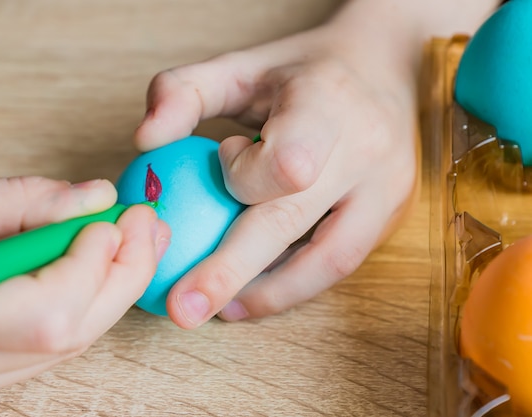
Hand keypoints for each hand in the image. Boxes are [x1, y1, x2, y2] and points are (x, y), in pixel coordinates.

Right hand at [0, 177, 169, 408]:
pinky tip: (101, 266)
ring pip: (73, 343)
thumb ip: (20, 203)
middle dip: (125, 274)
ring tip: (136, 238)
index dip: (94, 261)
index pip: (48, 311)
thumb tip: (96, 199)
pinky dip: (87, 302)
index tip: (117, 216)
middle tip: (150, 224)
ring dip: (114, 287)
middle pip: (73, 333)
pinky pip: (55, 346)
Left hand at [134, 2, 426, 328]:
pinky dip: (296, 283)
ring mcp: (388, 187)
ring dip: (271, 294)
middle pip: (296, 223)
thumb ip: (183, 93)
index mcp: (328, 103)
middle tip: (183, 311)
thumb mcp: (239, 65)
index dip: (243, 175)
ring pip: (331, 261)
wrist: (382, 65)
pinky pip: (342, 261)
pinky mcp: (392, 213)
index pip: (284, 163)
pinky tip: (259, 291)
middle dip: (232, 272)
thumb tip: (144, 144)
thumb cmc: (300, 70)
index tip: (222, 157)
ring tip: (222, 311)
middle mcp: (367, 150)